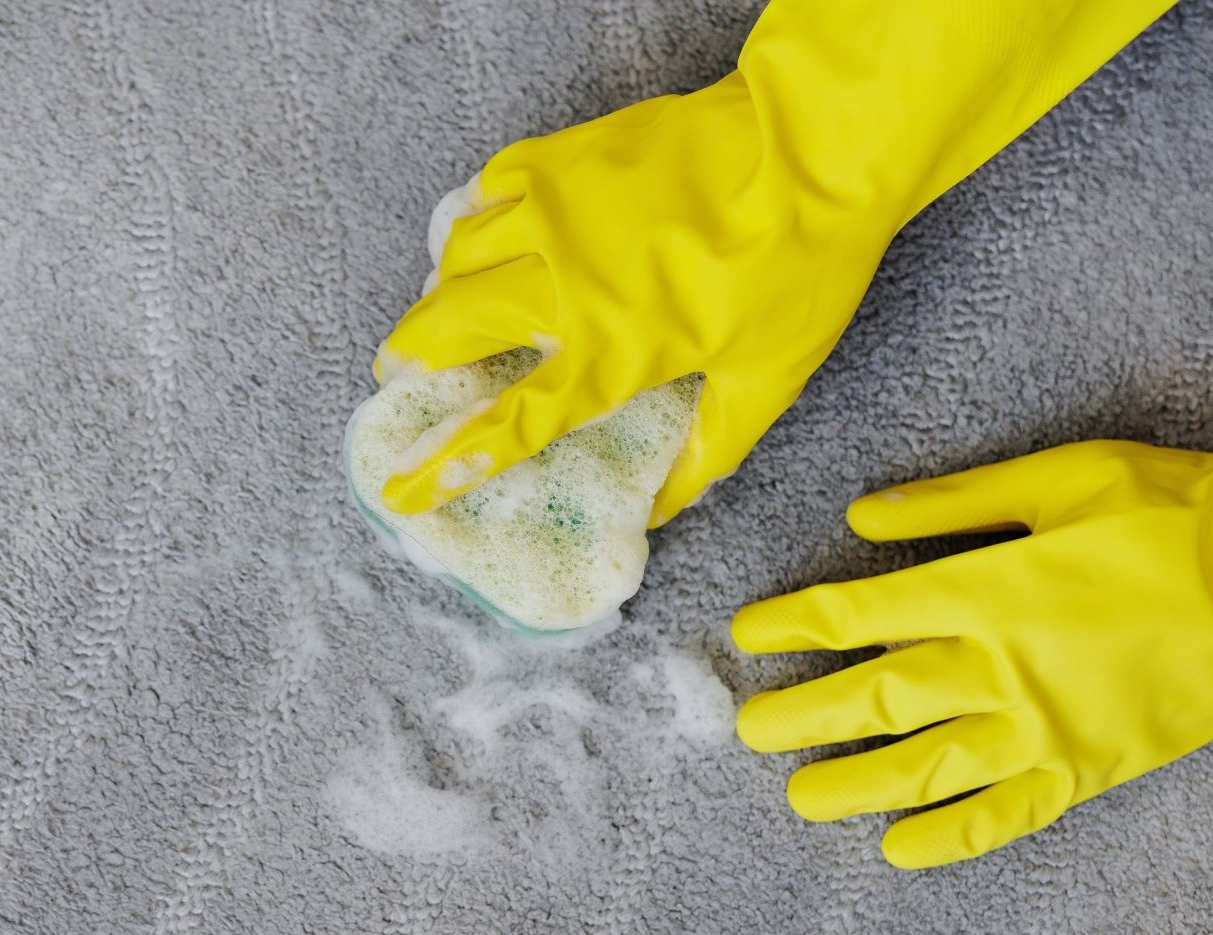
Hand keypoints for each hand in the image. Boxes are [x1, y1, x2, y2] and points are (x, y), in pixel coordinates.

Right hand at [377, 86, 883, 525]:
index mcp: (613, 353)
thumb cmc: (799, 266)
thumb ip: (707, 452)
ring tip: (444, 309)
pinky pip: (483, 192)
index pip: (512, 423)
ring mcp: (553, 213)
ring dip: (439, 294)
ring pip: (455, 259)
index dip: (448, 463)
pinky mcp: (559, 159)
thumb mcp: (765, 381)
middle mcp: (564, 287)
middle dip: (411, 362)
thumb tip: (664, 511)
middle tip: (399, 376)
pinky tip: (480, 235)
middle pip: (450, 331)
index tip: (399, 488)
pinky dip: (468, 221)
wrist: (813, 146)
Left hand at [732, 439, 1212, 868]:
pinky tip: (897, 849)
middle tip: (747, 732)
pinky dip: (948, 838)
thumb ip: (952, 503)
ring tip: (800, 797)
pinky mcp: (1089, 769)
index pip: (856, 614)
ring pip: (923, 769)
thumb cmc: (1172, 509)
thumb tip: (859, 515)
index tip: (748, 636)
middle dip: (798, 717)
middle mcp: (1003, 664)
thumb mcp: (1058, 476)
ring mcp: (1046, 726)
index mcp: (987, 587)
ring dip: (852, 786)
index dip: (791, 626)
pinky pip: (1004, 816)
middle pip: (871, 700)